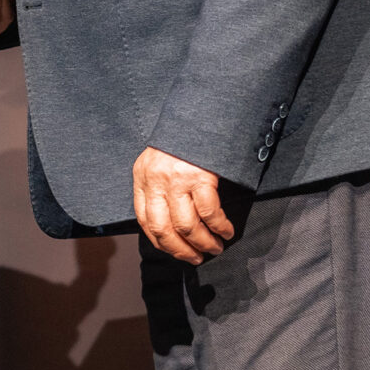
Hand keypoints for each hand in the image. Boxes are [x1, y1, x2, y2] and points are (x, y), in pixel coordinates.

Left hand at [133, 146, 233, 261]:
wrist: (200, 110)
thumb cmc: (182, 138)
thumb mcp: (158, 160)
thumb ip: (157, 186)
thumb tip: (170, 221)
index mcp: (142, 177)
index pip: (145, 221)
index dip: (161, 243)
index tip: (176, 252)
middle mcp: (156, 180)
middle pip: (164, 229)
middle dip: (182, 250)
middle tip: (197, 259)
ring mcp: (177, 178)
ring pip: (187, 225)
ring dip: (203, 243)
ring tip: (215, 248)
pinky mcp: (200, 175)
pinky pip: (209, 212)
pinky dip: (219, 226)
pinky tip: (226, 231)